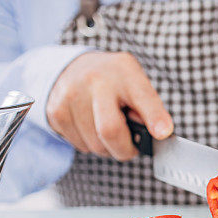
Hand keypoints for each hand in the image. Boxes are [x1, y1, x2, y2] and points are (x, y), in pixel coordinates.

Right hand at [47, 51, 173, 159]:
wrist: (75, 68)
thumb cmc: (114, 81)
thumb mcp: (137, 83)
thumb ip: (150, 107)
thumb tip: (158, 133)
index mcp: (124, 71)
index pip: (142, 97)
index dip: (154, 117)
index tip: (162, 133)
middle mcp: (95, 80)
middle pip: (110, 130)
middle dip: (125, 149)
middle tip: (131, 147)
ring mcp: (71, 95)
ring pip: (95, 145)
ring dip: (107, 147)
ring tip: (109, 128)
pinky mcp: (55, 111)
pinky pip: (80, 145)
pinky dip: (90, 144)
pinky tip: (92, 126)